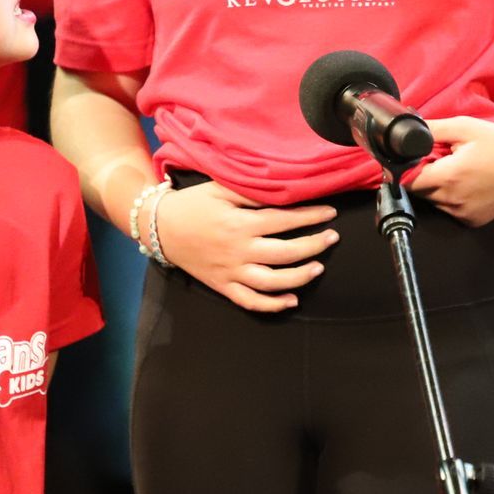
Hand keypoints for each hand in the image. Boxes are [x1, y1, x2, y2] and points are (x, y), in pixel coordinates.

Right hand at [154, 182, 338, 312]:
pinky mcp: (223, 287)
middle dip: (314, 245)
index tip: (330, 212)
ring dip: (300, 277)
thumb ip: (250, 192)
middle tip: (333, 237)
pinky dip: (273, 305)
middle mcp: (238, 251)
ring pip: (272, 282)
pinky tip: (293, 300)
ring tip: (319, 267)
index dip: (310, 216)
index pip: (284, 220)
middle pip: (285, 253)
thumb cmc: (193, 204)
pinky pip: (250, 301)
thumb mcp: (219, 189)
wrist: (160, 228)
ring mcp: (231, 272)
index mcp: (239, 224)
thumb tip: (281, 191)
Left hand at [412, 117, 493, 225]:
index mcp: (448, 177)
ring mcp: (464, 214)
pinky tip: (470, 184)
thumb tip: (405, 130)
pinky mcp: (474, 221)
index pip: (409, 181)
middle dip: (426, 176)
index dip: (409, 168)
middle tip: (445, 160)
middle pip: (421, 192)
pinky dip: (453, 199)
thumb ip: (431, 129)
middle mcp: (454, 201)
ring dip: (439, 189)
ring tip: (460, 171)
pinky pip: (451, 211)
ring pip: (435, 202)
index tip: (419, 158)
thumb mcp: (463, 127)